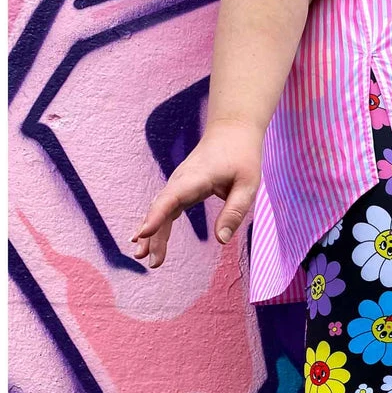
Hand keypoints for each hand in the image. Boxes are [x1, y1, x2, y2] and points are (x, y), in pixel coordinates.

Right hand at [131, 118, 262, 267]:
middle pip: (160, 209)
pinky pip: (165, 208)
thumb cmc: (242, 157)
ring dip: (151, 233)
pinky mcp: (181, 188)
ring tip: (144, 257)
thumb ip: (234, 212)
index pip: (171, 199)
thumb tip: (221, 240)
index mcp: (195, 179)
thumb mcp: (248, 185)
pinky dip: (157, 224)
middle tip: (149, 261)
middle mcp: (180, 181)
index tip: (143, 233)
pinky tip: (149, 240)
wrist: (231, 131)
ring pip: (159, 210)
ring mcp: (178, 184)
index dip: (156, 217)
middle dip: (152, 235)